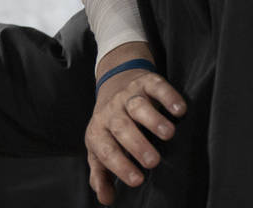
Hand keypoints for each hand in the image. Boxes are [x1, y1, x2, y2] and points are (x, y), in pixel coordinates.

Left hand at [85, 50, 185, 204]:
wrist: (114, 84)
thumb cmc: (111, 127)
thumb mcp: (101, 149)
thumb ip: (102, 174)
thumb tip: (105, 199)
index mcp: (99, 131)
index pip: (105, 149)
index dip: (119, 165)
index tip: (138, 180)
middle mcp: (112, 112)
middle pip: (121, 126)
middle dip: (136, 144)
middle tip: (153, 161)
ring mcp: (128, 95)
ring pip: (137, 105)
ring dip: (152, 119)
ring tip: (168, 134)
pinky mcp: (145, 82)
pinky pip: (155, 86)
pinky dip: (167, 96)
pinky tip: (179, 110)